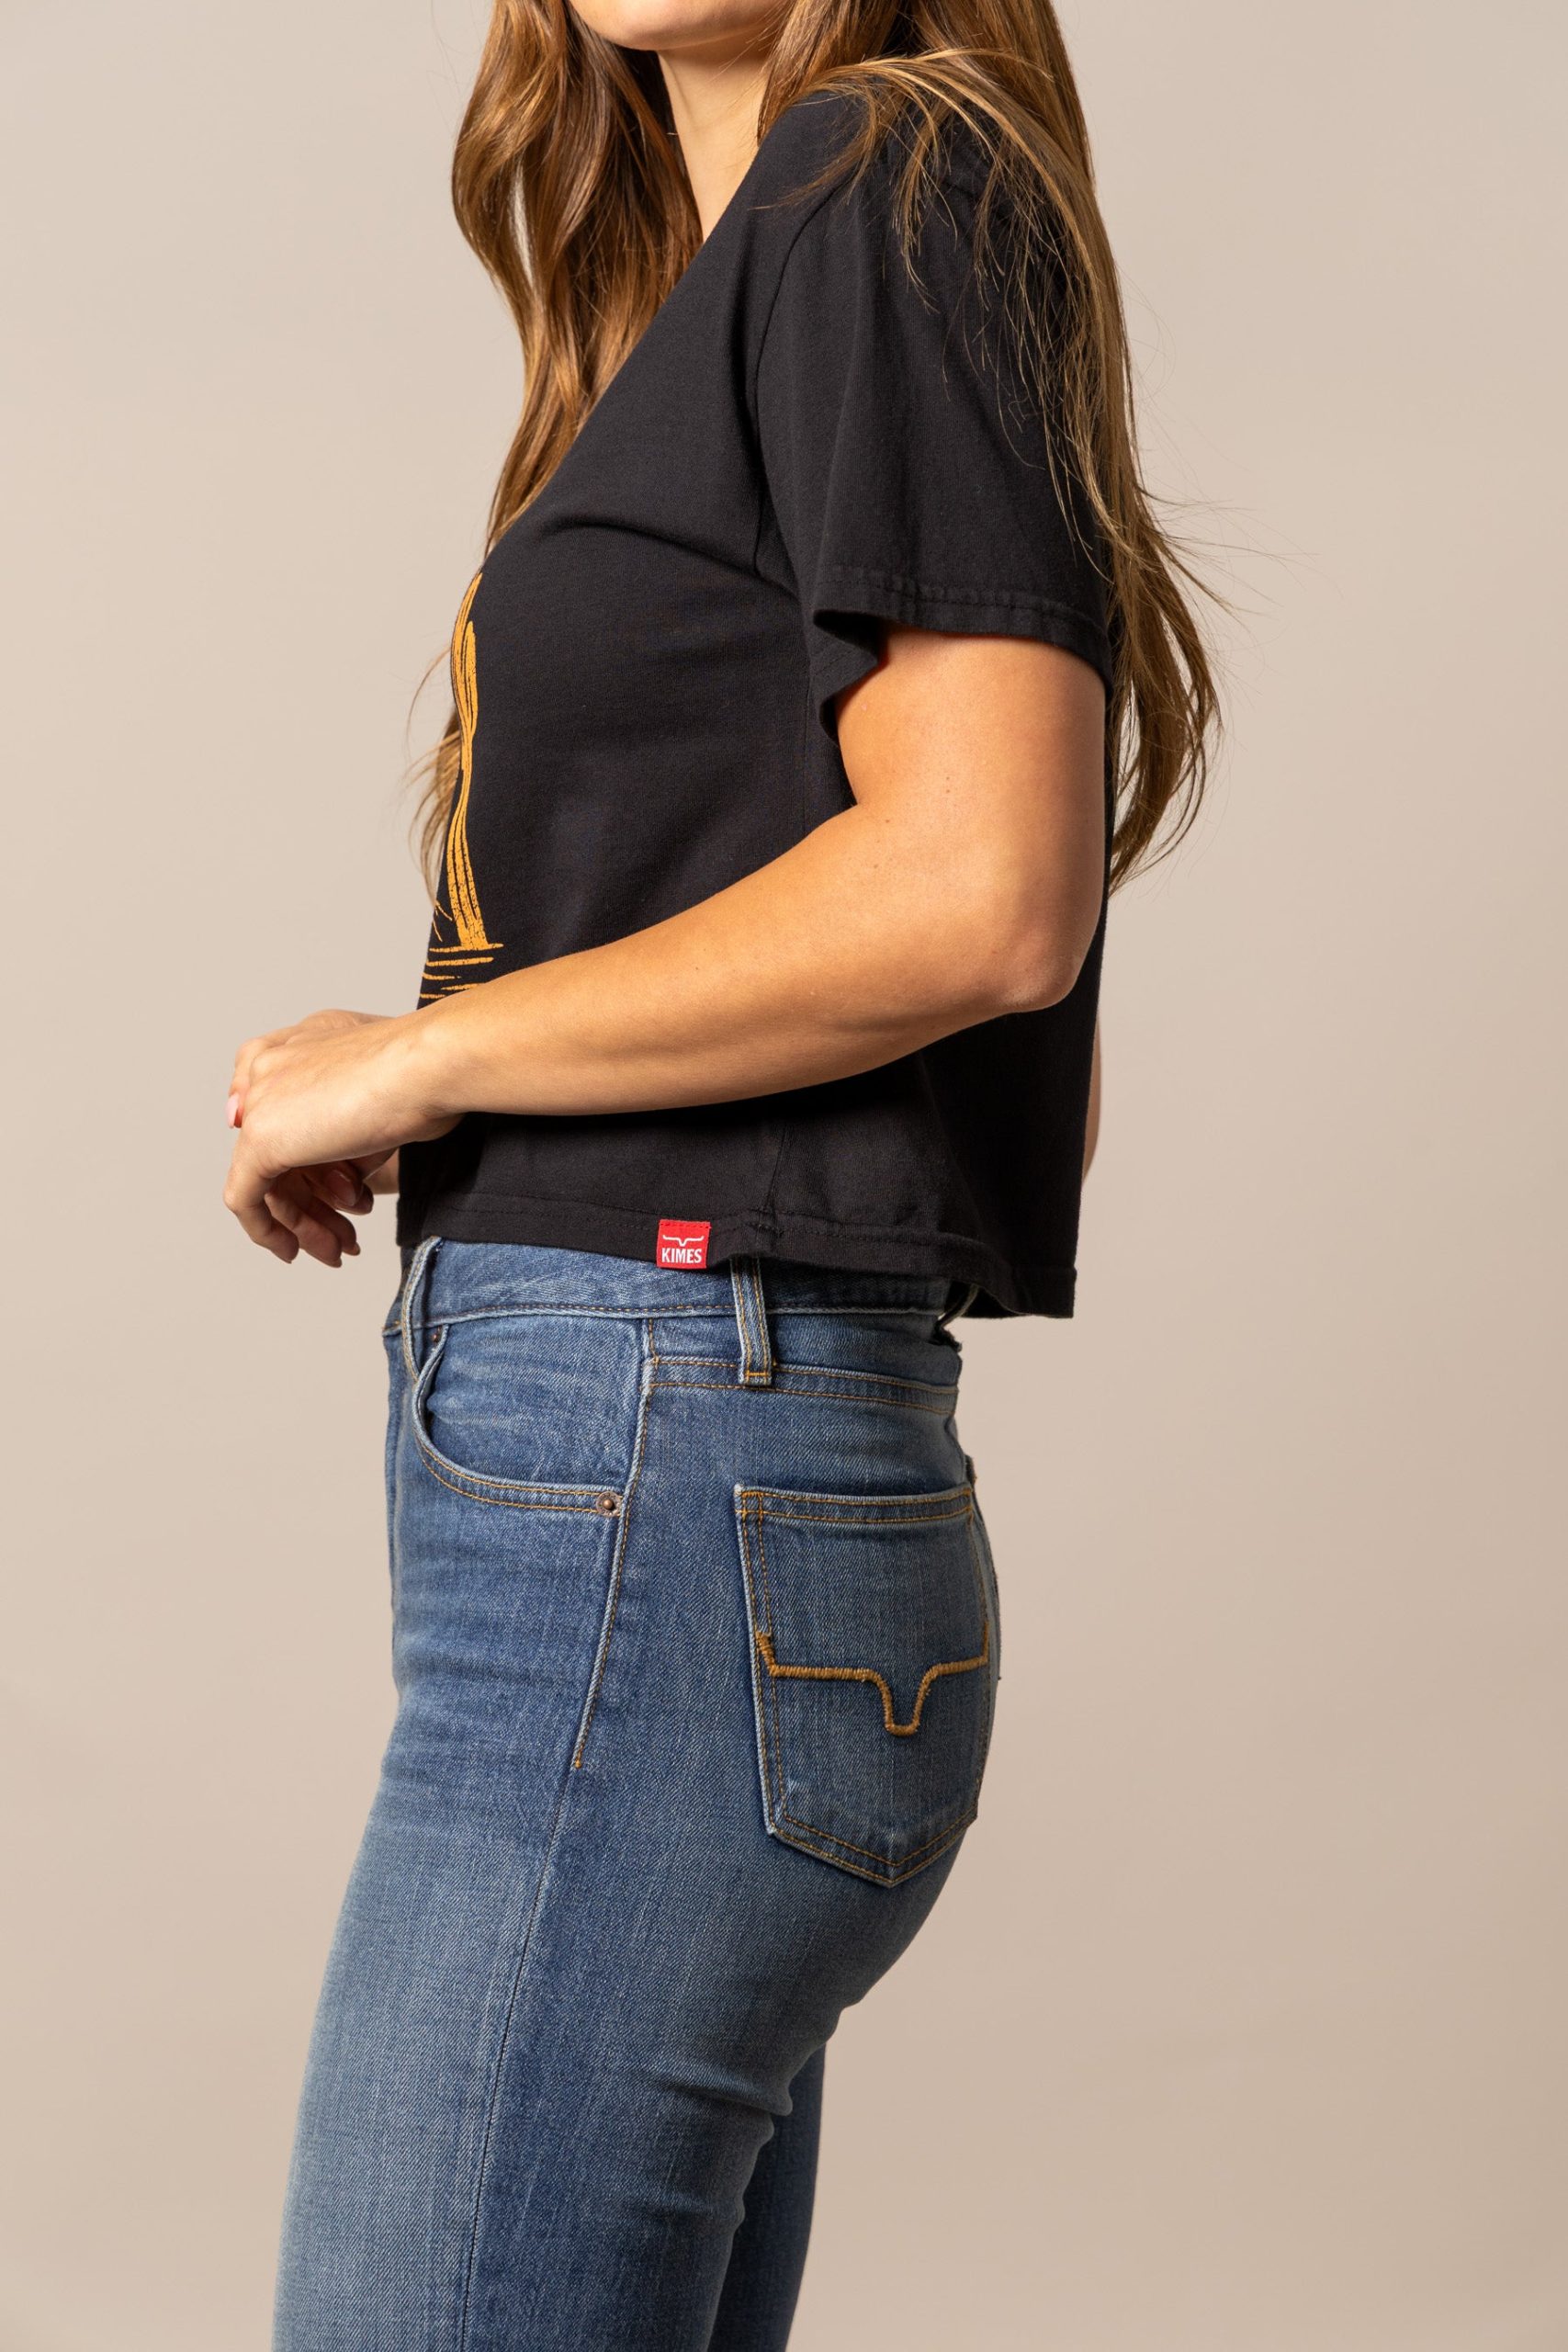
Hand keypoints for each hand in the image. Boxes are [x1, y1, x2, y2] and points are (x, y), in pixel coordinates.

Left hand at [224, 1007, 455, 1266]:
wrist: (433, 1065)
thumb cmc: (430, 1076)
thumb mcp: (386, 1099)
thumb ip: (350, 1129)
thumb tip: (342, 1185)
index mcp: (302, 1042)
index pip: (281, 1108)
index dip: (307, 1159)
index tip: (339, 1192)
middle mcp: (272, 1065)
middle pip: (275, 1149)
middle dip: (311, 1202)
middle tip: (343, 1235)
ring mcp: (262, 1099)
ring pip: (265, 1178)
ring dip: (304, 1222)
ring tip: (339, 1248)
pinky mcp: (261, 1136)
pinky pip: (245, 1196)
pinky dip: (268, 1230)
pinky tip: (295, 1250)